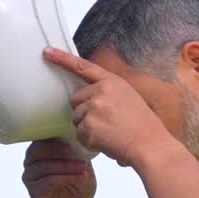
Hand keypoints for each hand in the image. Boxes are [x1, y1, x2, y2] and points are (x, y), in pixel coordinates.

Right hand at [22, 139, 96, 197]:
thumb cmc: (78, 186)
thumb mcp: (82, 162)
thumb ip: (77, 148)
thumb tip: (79, 132)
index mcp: (40, 152)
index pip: (40, 137)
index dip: (52, 133)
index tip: (71, 134)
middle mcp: (31, 163)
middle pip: (38, 150)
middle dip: (59, 149)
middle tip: (76, 151)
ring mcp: (31, 178)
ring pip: (43, 166)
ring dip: (65, 165)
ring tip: (82, 166)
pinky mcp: (34, 193)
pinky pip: (47, 181)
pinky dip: (64, 177)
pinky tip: (79, 177)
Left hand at [44, 46, 168, 167]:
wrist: (150, 145)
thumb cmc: (144, 127)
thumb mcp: (129, 98)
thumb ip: (108, 93)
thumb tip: (89, 100)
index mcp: (112, 82)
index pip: (82, 66)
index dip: (62, 59)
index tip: (48, 52)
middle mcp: (101, 91)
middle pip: (75, 100)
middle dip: (84, 112)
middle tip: (104, 122)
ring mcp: (94, 108)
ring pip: (76, 118)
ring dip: (87, 128)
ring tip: (109, 132)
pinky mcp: (89, 126)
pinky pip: (79, 135)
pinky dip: (89, 141)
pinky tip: (106, 141)